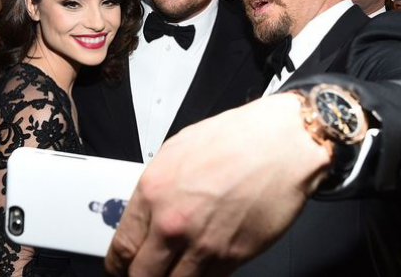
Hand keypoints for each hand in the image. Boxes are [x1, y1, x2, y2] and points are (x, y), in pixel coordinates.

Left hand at [106, 93, 330, 276]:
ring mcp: (203, 244)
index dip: (118, 265)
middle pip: (141, 276)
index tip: (122, 267)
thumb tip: (145, 212)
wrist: (282, 143)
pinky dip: (202, 276)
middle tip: (146, 272)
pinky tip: (204, 261)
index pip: (121, 248)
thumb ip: (156, 188)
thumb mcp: (177, 150)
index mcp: (153, 191)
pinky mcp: (233, 256)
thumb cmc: (237, 138)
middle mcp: (173, 222)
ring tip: (176, 268)